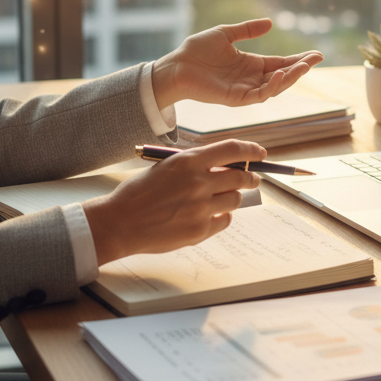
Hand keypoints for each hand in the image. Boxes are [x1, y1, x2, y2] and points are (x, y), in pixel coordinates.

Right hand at [82, 140, 265, 264]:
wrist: (120, 222)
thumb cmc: (139, 193)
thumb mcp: (166, 168)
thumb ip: (195, 166)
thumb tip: (226, 166)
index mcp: (189, 162)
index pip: (233, 150)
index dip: (251, 150)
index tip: (260, 153)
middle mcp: (199, 182)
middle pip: (240, 177)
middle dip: (250, 178)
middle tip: (252, 179)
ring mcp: (201, 208)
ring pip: (235, 199)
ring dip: (232, 197)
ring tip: (221, 199)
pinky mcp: (200, 230)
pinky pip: (225, 220)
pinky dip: (222, 216)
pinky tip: (210, 215)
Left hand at [151, 18, 322, 110]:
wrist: (175, 66)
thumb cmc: (196, 51)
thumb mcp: (226, 34)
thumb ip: (247, 30)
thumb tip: (271, 23)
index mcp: (251, 64)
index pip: (281, 63)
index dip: (298, 59)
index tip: (317, 54)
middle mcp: (251, 78)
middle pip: (283, 75)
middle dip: (300, 68)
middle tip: (317, 59)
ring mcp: (245, 90)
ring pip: (274, 87)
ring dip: (290, 77)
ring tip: (303, 66)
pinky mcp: (235, 98)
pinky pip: (258, 96)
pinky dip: (271, 87)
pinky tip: (279, 75)